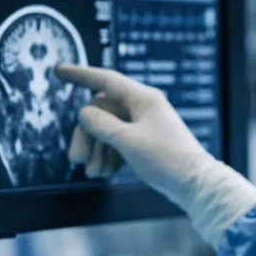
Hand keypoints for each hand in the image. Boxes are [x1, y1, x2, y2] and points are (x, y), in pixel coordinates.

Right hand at [56, 64, 255, 243]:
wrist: (195, 185)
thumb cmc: (167, 160)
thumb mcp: (128, 141)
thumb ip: (101, 125)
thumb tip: (84, 113)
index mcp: (143, 99)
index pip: (106, 80)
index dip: (81, 75)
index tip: (60, 70)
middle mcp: (143, 108)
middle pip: (102, 112)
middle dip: (87, 136)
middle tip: (77, 159)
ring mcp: (144, 126)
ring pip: (108, 130)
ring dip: (97, 151)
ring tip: (95, 173)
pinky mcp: (144, 142)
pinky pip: (117, 143)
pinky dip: (108, 157)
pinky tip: (105, 173)